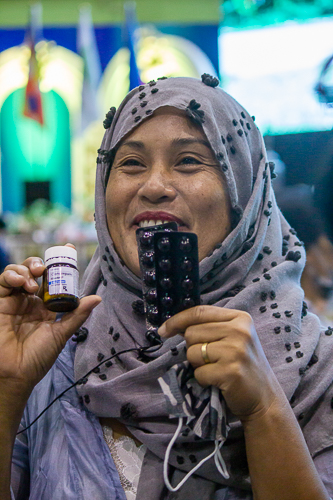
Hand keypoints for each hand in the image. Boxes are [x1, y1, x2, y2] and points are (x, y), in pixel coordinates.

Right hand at [0, 251, 100, 401]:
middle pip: (34, 271)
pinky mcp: (0, 302)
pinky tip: (21, 282)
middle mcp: (30, 300)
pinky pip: (3, 281)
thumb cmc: (38, 357)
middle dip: (40, 263)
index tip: (69, 248)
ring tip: (32, 281)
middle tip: (44, 268)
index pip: (53, 279)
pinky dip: (12, 275)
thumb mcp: (61, 334)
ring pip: (18, 272)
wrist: (15, 373)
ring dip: (26, 269)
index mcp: (46, 306)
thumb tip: (97, 298)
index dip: (60, 262)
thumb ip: (77, 315)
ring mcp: (14, 300)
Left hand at [158, 306, 281, 421]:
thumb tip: (173, 326)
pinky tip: (220, 381)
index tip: (163, 330)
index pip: (199, 312)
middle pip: (192, 333)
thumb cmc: (242, 366)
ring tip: (217, 369)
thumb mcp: (233, 338)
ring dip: (198, 365)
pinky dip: (203, 380)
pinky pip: (199, 373)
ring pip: (192, 353)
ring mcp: (236, 351)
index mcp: (240, 318)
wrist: (264, 398)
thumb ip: (210, 327)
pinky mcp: (231, 371)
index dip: (177, 320)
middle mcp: (240, 331)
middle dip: (193, 348)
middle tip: (212, 359)